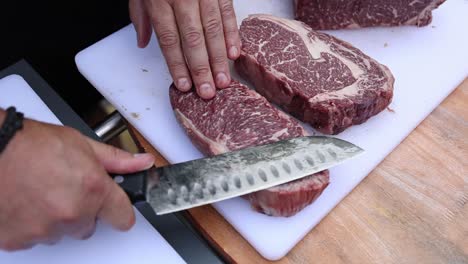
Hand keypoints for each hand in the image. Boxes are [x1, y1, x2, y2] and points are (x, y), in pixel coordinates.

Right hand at [0, 119, 154, 250]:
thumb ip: (117, 161)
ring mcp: (45, 230)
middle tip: (66, 187)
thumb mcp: (82, 144)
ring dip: (56, 218)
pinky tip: (27, 201)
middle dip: (83, 210)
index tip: (115, 206)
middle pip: (90, 226)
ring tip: (42, 191)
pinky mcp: (20, 241)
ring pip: (62, 232)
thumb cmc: (30, 144)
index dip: (120, 210)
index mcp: (94, 191)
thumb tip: (142, 163)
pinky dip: (33, 224)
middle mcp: (73, 214)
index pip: (124, 217)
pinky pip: (35, 239)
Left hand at [129, 0, 240, 98]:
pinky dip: (232, 33)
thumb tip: (142, 42)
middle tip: (208, 92)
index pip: (169, 39)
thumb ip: (140, 14)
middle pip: (193, 38)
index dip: (177, 64)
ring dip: (219, 58)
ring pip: (213, 29)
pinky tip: (235, 53)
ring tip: (224, 80)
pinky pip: (227, 12)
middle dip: (201, 68)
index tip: (183, 85)